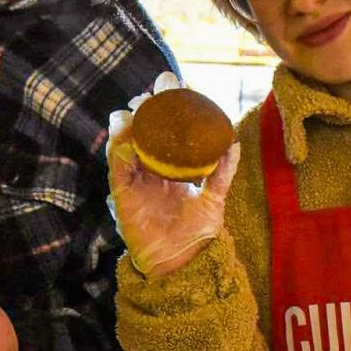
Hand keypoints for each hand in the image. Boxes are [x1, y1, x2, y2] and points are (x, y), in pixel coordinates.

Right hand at [107, 72, 239, 276]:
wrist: (182, 265)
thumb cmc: (196, 235)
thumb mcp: (214, 199)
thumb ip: (221, 172)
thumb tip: (233, 143)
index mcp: (171, 169)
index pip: (168, 132)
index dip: (171, 109)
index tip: (177, 85)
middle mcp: (151, 171)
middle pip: (146, 131)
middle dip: (151, 106)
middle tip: (161, 85)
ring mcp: (136, 180)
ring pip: (128, 141)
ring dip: (133, 118)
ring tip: (142, 101)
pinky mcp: (123, 192)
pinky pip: (117, 163)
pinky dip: (118, 143)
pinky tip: (122, 124)